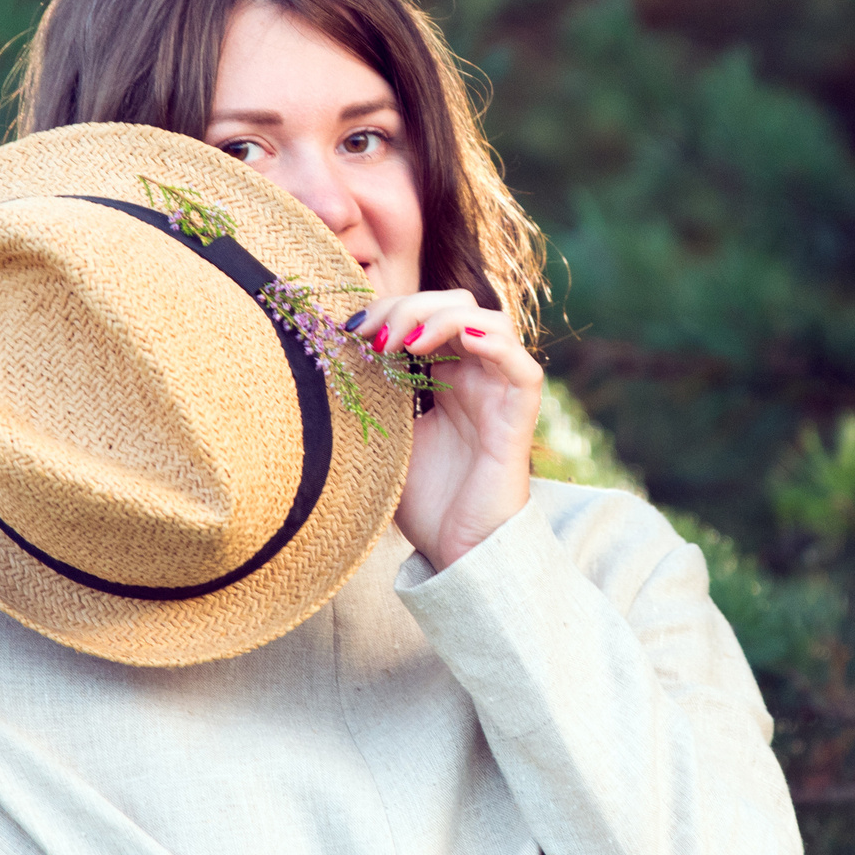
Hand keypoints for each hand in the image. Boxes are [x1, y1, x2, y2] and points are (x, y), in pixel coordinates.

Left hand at [349, 291, 541, 571]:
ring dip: (442, 318)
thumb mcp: (388, 433)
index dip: (390, 308)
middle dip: (409, 306)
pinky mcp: (520, 414)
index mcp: (447, 374)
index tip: (349, 329)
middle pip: (455, 304)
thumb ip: (375, 391)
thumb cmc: (424, 499)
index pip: (427, 312)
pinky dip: (493, 342)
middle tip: (372, 335)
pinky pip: (521, 365)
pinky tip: (460, 342)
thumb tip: (333, 350)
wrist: (457, 550)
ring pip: (489, 319)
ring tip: (404, 343)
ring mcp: (501, 390)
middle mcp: (477, 374)